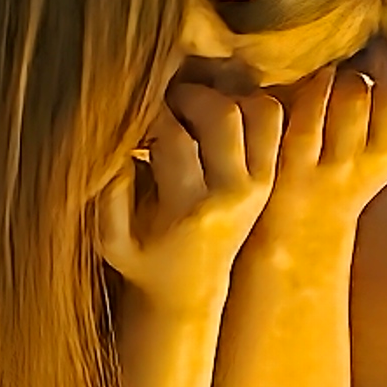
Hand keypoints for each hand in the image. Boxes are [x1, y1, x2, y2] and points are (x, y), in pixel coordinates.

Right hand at [93, 83, 283, 311]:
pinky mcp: (271, 180)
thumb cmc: (142, 261)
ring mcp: (260, 186)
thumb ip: (109, 192)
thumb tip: (118, 145)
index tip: (133, 113)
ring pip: (262, 112)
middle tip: (165, 101)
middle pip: (225, 115)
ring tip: (197, 108)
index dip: (150, 115)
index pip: (176, 139)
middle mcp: (235, 194)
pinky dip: (252, 108)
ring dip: (229, 98)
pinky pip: (276, 125)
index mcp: (191, 208)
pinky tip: (220, 117)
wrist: (189, 291)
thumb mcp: (111, 238)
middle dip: (190, 95)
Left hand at [246, 34, 386, 244]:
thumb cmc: (346, 167)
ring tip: (332, 61)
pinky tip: (302, 79)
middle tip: (361, 42)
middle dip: (379, 52)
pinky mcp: (298, 167)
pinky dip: (304, 89)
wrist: (304, 232)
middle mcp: (381, 153)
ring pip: (352, 94)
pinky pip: (307, 115)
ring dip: (340, 68)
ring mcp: (340, 162)